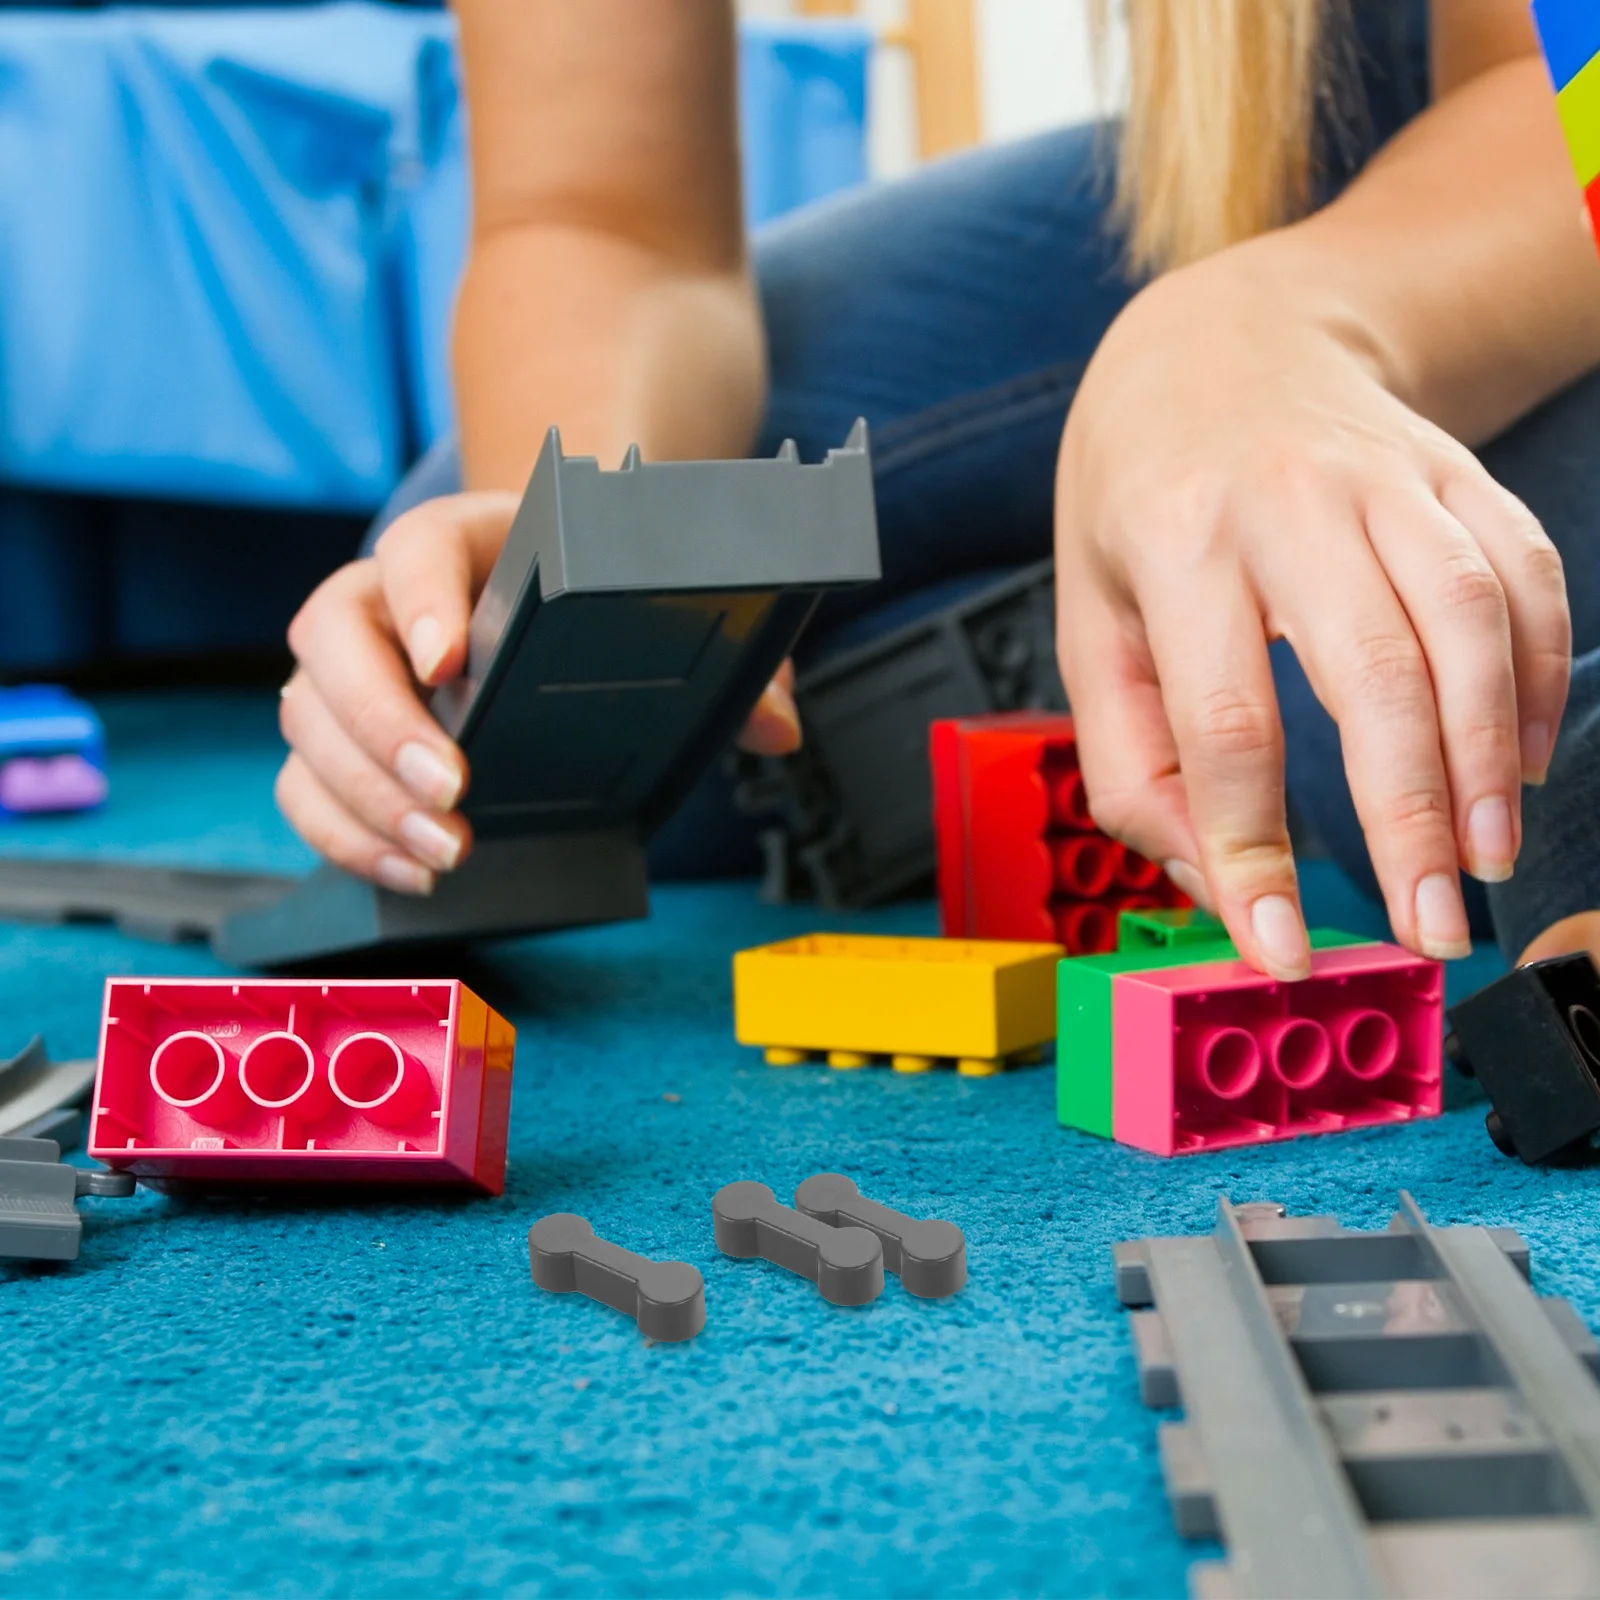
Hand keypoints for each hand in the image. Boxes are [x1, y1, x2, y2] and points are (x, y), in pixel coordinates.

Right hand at [277, 493, 800, 888]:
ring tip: (446, 851)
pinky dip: (345, 835)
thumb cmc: (600, 605)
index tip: (452, 659)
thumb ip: (730, 660)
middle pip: (335, 639)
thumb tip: (777, 730)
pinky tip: (411, 869)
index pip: (417, 547)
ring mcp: (352, 672)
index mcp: (463, 543)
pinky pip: (306, 787)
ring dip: (362, 796)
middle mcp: (384, 599)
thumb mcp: (667, 616)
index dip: (423, 598)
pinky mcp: (339, 741)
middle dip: (382, 724)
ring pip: (307, 720)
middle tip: (454, 791)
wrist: (546, 608)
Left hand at [1055, 249, 1569, 976]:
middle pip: (1375, 672)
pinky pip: (1526, 574)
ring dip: (1488, 756)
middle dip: (1409, 818)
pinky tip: (1518, 761)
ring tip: (1482, 861)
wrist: (1216, 343)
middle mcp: (1289, 500)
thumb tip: (1210, 880)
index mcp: (1174, 541)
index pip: (1224, 720)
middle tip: (1430, 929)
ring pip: (1472, 619)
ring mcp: (1388, 477)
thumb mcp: (1089, 622)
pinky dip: (1539, 676)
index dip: (1254, 848)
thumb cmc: (1138, 501)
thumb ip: (1131, 758)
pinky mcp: (1455, 473)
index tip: (1281, 945)